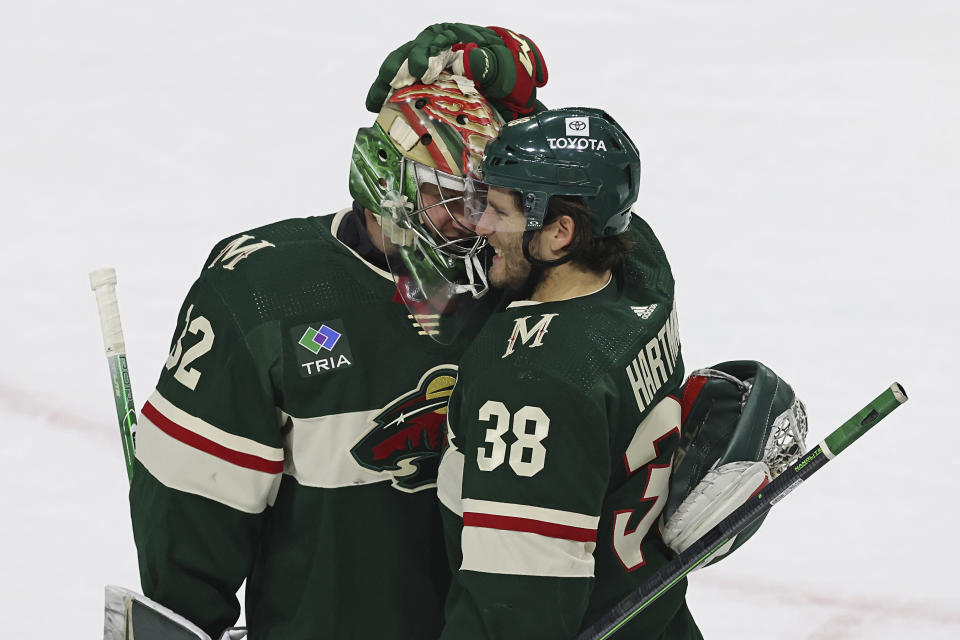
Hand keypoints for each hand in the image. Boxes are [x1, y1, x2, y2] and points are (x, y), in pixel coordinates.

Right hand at [365, 23, 547, 119]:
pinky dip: (389, 96)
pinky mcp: (423, 83)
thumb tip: (469, 59)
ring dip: (385, 83)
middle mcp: (437, 48)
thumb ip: (490, 62)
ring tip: (374, 102)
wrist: (510, 85)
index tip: (419, 72)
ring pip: (401, 68)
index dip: (424, 54)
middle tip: (388, 84)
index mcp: (456, 37)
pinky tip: (379, 109)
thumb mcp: (506, 65)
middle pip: (410, 52)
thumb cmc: (507, 70)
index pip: (435, 40)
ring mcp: (429, 66)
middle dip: (397, 68)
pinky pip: (402, 86)